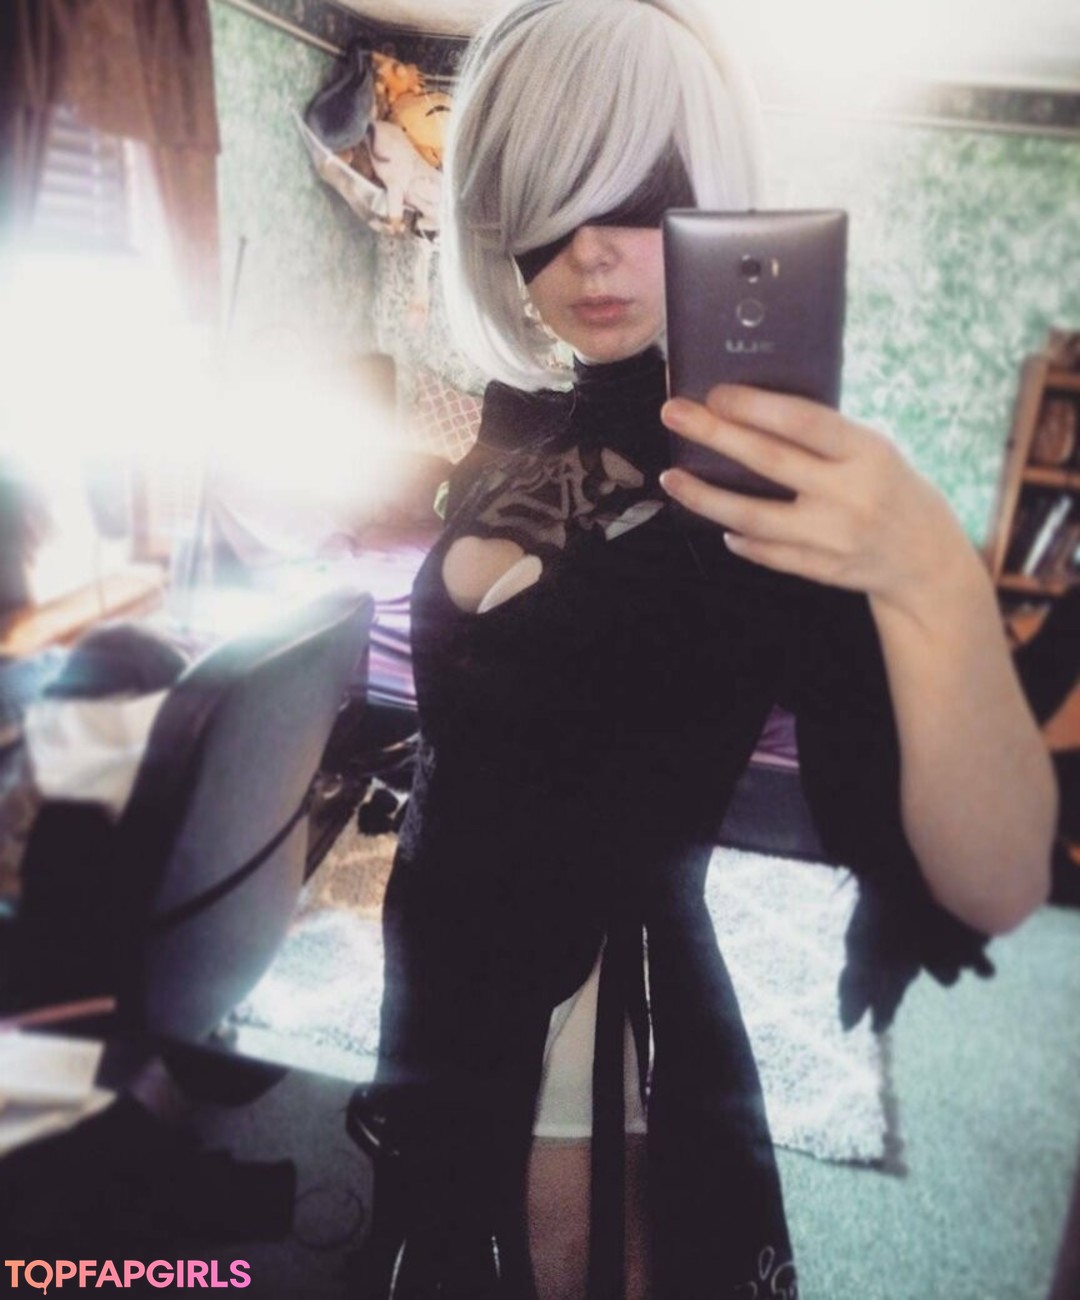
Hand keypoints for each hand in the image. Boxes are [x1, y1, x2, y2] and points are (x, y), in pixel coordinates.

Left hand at [660, 385, 973, 617]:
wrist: (928, 560)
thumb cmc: (891, 487)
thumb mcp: (874, 450)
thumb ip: (825, 437)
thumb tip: (750, 410)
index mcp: (868, 454)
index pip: (805, 423)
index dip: (757, 407)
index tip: (715, 393)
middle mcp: (850, 496)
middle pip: (769, 462)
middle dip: (714, 435)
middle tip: (672, 414)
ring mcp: (834, 538)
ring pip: (753, 517)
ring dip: (705, 496)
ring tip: (671, 478)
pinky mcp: (822, 570)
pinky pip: (767, 553)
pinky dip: (739, 537)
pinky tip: (717, 523)